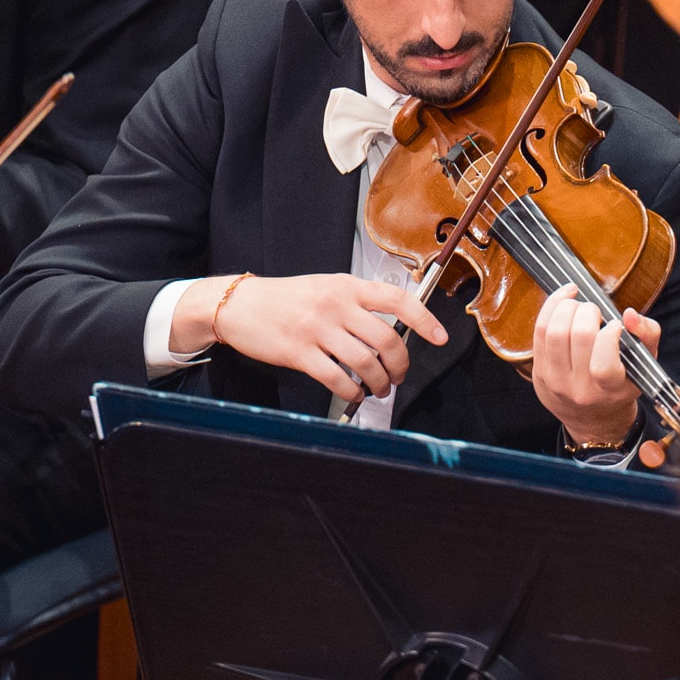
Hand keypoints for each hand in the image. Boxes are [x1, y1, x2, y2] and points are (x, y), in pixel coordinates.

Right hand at [181, 272, 449, 402]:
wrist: (239, 305)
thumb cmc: (285, 299)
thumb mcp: (326, 287)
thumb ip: (357, 302)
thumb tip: (393, 328)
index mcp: (347, 286)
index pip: (397, 299)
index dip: (425, 319)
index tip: (440, 337)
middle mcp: (336, 304)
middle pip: (386, 340)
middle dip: (401, 365)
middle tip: (399, 376)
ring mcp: (317, 329)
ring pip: (366, 363)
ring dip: (379, 382)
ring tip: (378, 389)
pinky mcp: (299, 352)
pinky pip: (338, 378)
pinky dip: (352, 391)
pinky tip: (354, 393)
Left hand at [529, 285, 657, 449]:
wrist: (592, 418)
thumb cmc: (620, 385)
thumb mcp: (643, 365)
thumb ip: (647, 334)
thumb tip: (629, 314)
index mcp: (609, 389)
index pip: (603, 364)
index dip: (609, 335)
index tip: (615, 325)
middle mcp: (580, 388)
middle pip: (578, 337)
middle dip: (588, 311)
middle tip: (596, 311)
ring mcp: (556, 381)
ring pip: (554, 332)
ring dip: (567, 308)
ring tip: (579, 306)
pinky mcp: (539, 371)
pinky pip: (539, 331)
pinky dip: (550, 308)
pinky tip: (563, 301)